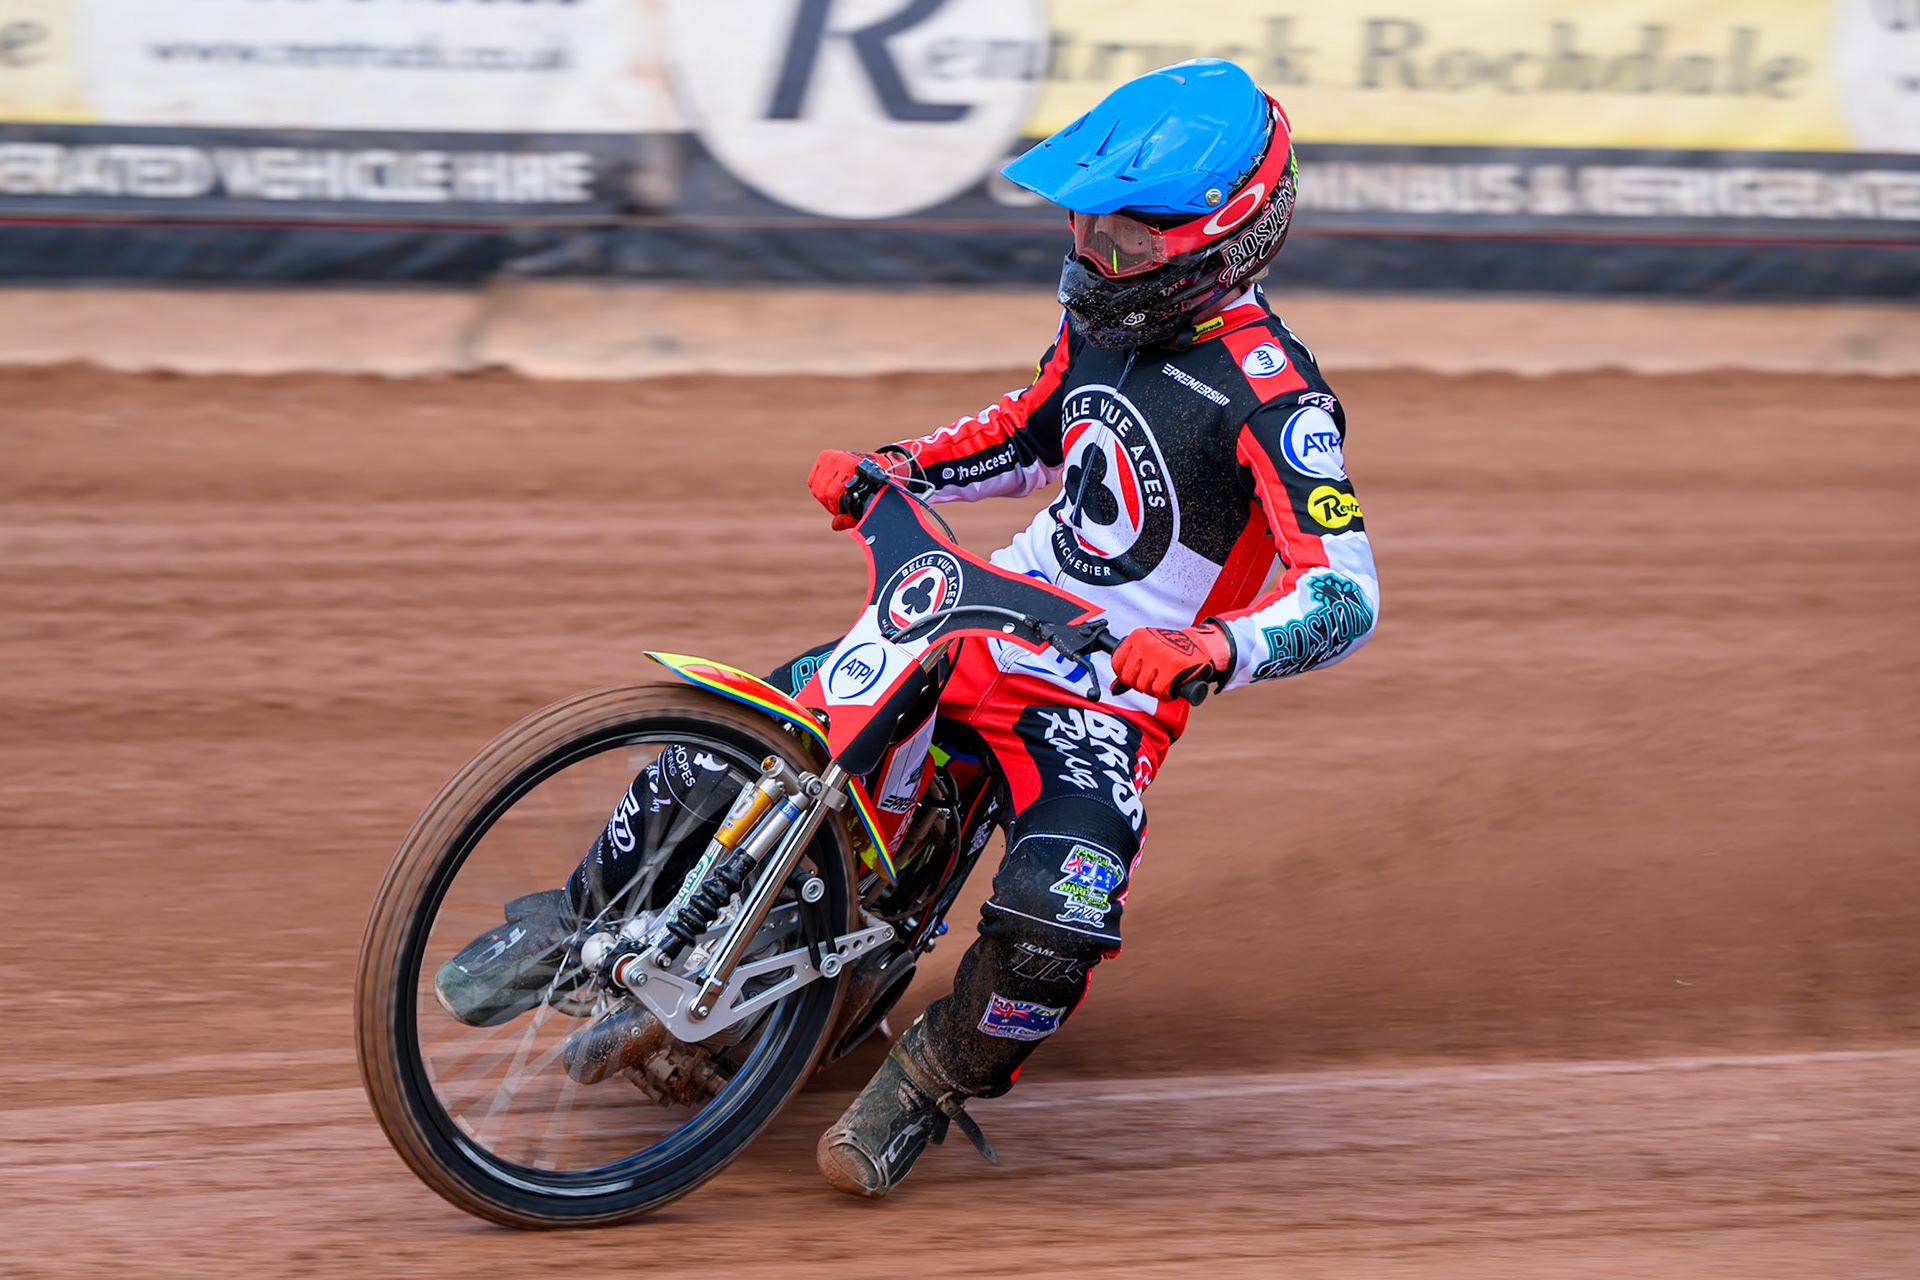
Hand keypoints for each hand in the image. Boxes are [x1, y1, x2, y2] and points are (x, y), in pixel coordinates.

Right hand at [807, 450, 886, 530]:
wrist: (877, 465)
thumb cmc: (873, 486)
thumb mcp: (867, 503)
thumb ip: (851, 517)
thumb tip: (835, 525)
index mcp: (849, 466)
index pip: (831, 493)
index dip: (834, 508)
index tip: (841, 512)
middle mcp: (837, 459)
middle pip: (821, 492)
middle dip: (829, 504)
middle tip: (838, 509)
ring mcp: (829, 457)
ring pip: (815, 488)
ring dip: (823, 499)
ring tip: (834, 501)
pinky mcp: (824, 457)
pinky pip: (812, 481)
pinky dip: (818, 490)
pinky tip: (829, 492)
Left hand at [1110, 622, 1232, 701]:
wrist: (1204, 647)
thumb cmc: (1175, 649)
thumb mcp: (1149, 649)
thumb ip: (1131, 665)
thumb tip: (1115, 688)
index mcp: (1137, 637)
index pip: (1117, 664)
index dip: (1127, 675)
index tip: (1139, 675)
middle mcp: (1145, 645)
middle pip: (1130, 678)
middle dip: (1142, 684)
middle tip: (1155, 678)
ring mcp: (1158, 657)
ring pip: (1144, 687)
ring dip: (1155, 689)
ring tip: (1166, 678)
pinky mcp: (1172, 669)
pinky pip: (1159, 692)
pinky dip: (1167, 694)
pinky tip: (1173, 684)